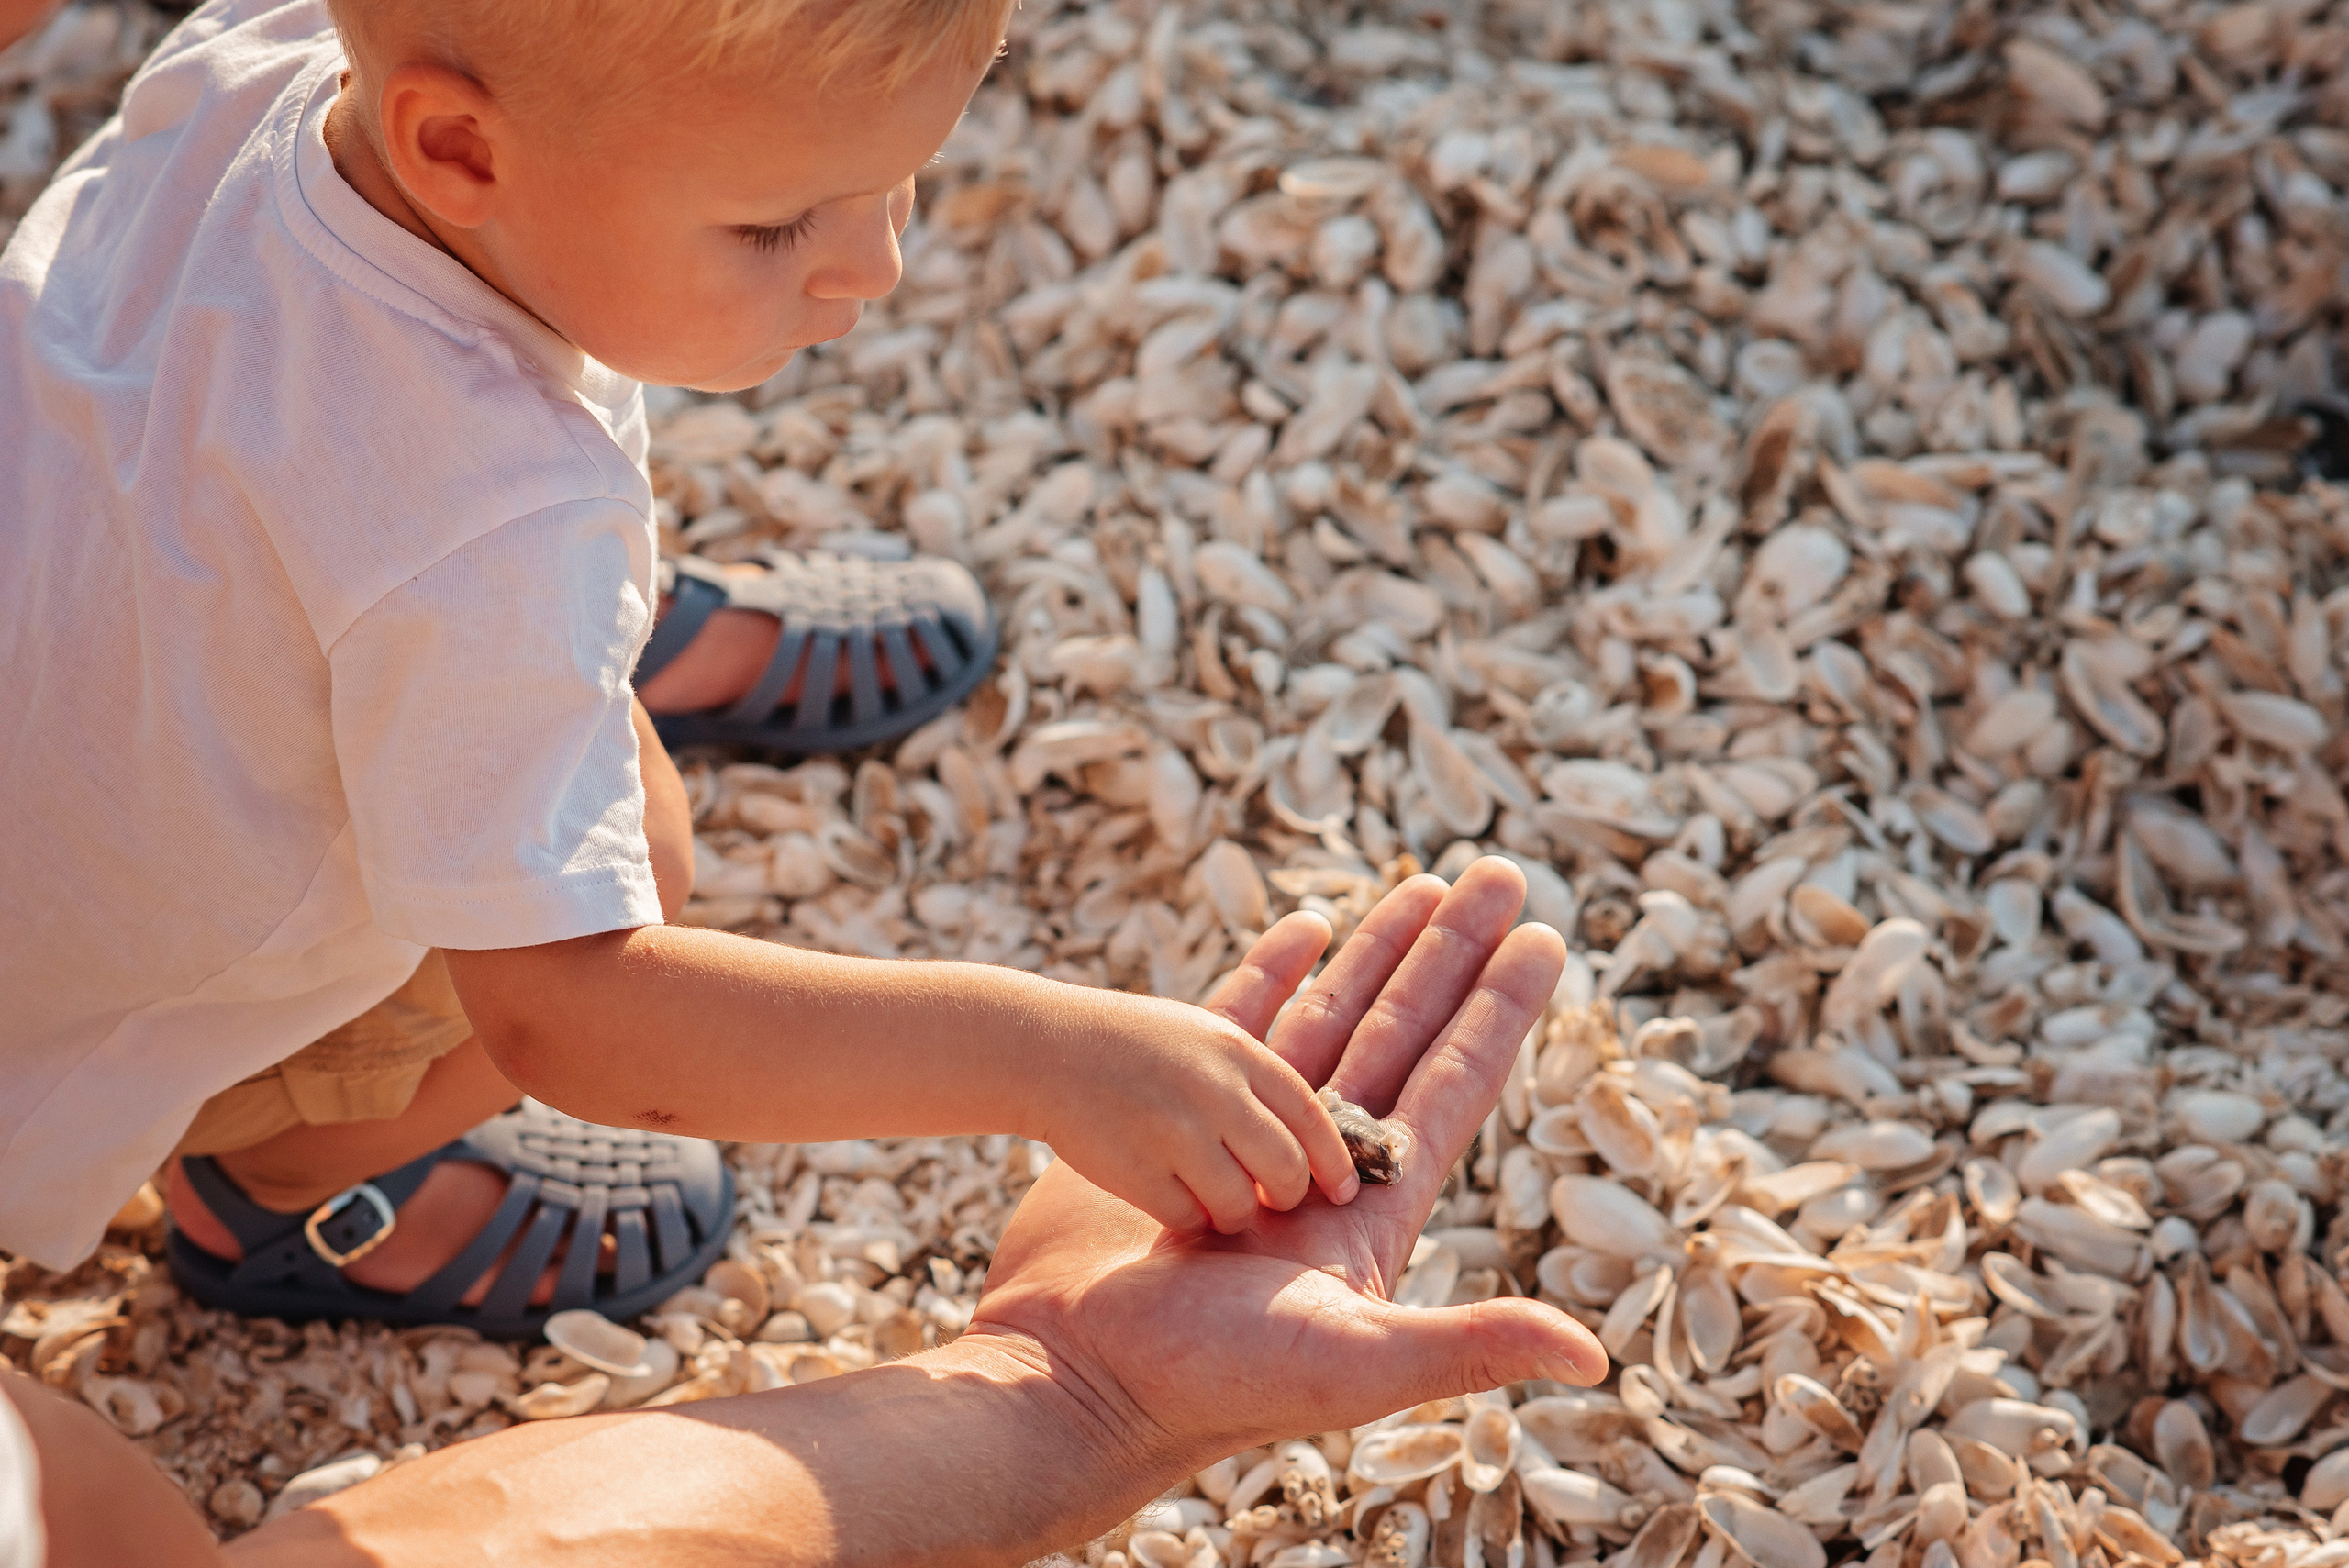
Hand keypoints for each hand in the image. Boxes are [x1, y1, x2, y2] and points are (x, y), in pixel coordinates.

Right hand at [968, 858, 1609, 1487]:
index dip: (1501, 1011)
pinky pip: (1242, 1024)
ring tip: (1421, 883)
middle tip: (1501, 874)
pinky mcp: (1180, 1123)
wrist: (1076, 1380)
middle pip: (1406, 1037)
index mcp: (1375, 1213)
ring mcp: (1252, 1141)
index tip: (1544, 936)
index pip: (1454, 1085)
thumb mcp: (1356, 1364)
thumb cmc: (1211, 1384)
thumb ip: (1468, 1345)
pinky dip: (1277, 972)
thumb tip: (1594, 1360)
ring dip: (1378, 954)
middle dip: (1454, 955)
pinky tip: (1310, 927)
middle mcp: (1326, 1170)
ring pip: (1332, 1021)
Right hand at [1028, 987, 1360, 1234]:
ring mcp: (1174, 1130)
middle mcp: (1214, 1089)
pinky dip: (1186, 1218)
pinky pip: (1189, 1217)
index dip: (1336, 1158)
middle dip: (1289, 1195)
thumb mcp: (1204, 1033)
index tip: (1346, 1190)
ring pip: (1241, 1202)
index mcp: (1238, 1051)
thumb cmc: (1133, 1045)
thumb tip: (1322, 1115)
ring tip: (1216, 1199)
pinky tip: (1170, 1198)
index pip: (1313, 1116)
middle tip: (1275, 1201)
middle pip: (1286, 1168)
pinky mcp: (1136, 1169)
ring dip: (1235, 1212)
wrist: (1043, 1048)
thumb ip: (1259, 1073)